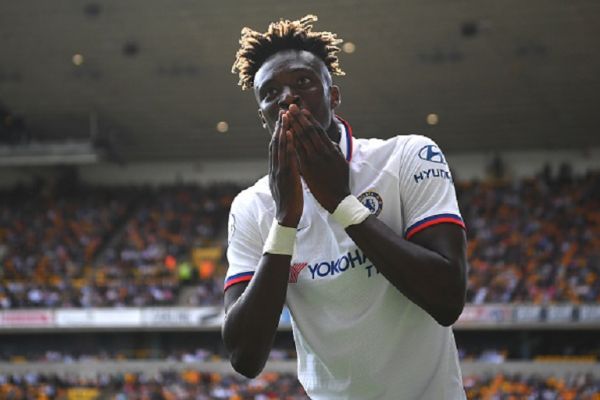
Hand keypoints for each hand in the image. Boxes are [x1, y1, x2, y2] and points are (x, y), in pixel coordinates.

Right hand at [269, 111, 302, 226]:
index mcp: (275, 170)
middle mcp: (275, 168)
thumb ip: (285, 173)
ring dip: (282, 131)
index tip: (282, 121)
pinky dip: (287, 144)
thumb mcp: (285, 184)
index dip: (278, 133)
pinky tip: (290, 134)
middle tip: (283, 112)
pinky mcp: (285, 176)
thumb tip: (286, 165)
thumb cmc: (289, 202)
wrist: (287, 217)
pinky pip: (286, 157)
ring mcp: (279, 171)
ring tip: (285, 117)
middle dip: (279, 127)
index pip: (275, 148)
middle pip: (275, 143)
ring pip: (279, 148)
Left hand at [286, 104, 349, 212]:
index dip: (309, 119)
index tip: (302, 110)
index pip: (318, 130)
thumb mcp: (341, 162)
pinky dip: (291, 142)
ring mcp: (314, 160)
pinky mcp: (307, 169)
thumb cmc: (340, 181)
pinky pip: (297, 152)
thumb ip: (334, 150)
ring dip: (293, 126)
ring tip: (286, 116)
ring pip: (302, 139)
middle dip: (299, 118)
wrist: (338, 198)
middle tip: (291, 106)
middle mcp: (323, 152)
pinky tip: (285, 134)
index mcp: (331, 149)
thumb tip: (329, 142)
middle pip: (309, 131)